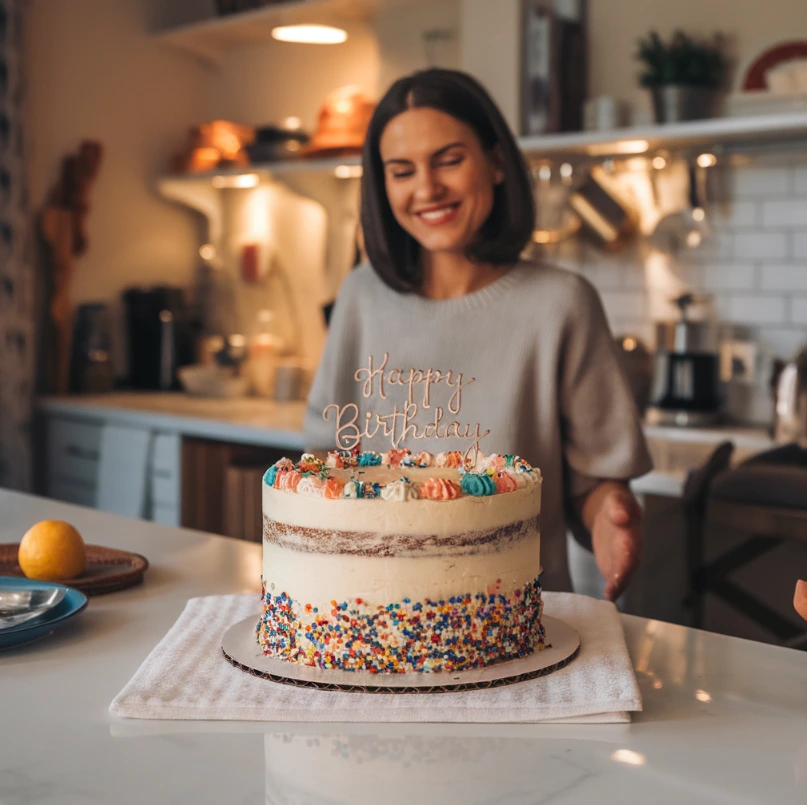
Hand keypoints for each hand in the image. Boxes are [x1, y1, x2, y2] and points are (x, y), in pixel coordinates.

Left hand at [587, 483, 642, 601]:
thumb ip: (618, 507)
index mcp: (630, 528)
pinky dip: (614, 588)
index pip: (630, 543)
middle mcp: (631, 546)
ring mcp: (624, 558)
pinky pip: (616, 578)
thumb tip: (621, 515)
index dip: (626, 557)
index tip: (620, 568)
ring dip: (619, 583)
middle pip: (629, 561)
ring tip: (611, 593)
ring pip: (625, 572)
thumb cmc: (615, 507)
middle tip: (615, 584)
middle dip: (623, 573)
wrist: (613, 514)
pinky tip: (610, 596)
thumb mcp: (615, 501)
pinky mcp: (615, 565)